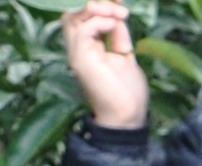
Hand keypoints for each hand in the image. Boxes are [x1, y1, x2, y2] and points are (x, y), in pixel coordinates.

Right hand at [61, 0, 148, 129]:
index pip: (82, 18)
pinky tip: (113, 24)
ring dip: (98, 10)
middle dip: (97, 5)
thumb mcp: (125, 56)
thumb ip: (119, 36)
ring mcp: (76, 54)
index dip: (100, 6)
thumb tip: (118, 16)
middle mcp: (77, 48)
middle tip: (120, 8)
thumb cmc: (127, 92)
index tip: (120, 2)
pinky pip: (82, 30)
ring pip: (73, 19)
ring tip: (119, 14)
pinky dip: (98, 22)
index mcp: (87, 47)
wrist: (127, 117)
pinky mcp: (80, 59)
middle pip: (73, 15)